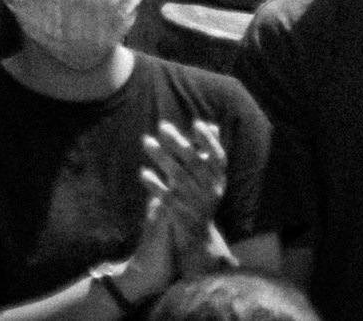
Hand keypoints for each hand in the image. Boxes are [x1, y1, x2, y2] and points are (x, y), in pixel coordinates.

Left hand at [135, 114, 229, 277]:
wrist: (198, 239)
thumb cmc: (200, 199)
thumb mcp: (209, 179)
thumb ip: (208, 154)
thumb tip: (212, 126)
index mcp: (219, 180)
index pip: (218, 157)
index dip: (209, 141)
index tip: (196, 124)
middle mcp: (211, 192)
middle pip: (195, 163)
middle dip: (178, 143)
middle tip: (162, 125)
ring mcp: (197, 205)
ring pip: (178, 178)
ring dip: (161, 157)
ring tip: (146, 141)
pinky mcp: (182, 217)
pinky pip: (167, 198)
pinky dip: (155, 184)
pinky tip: (142, 172)